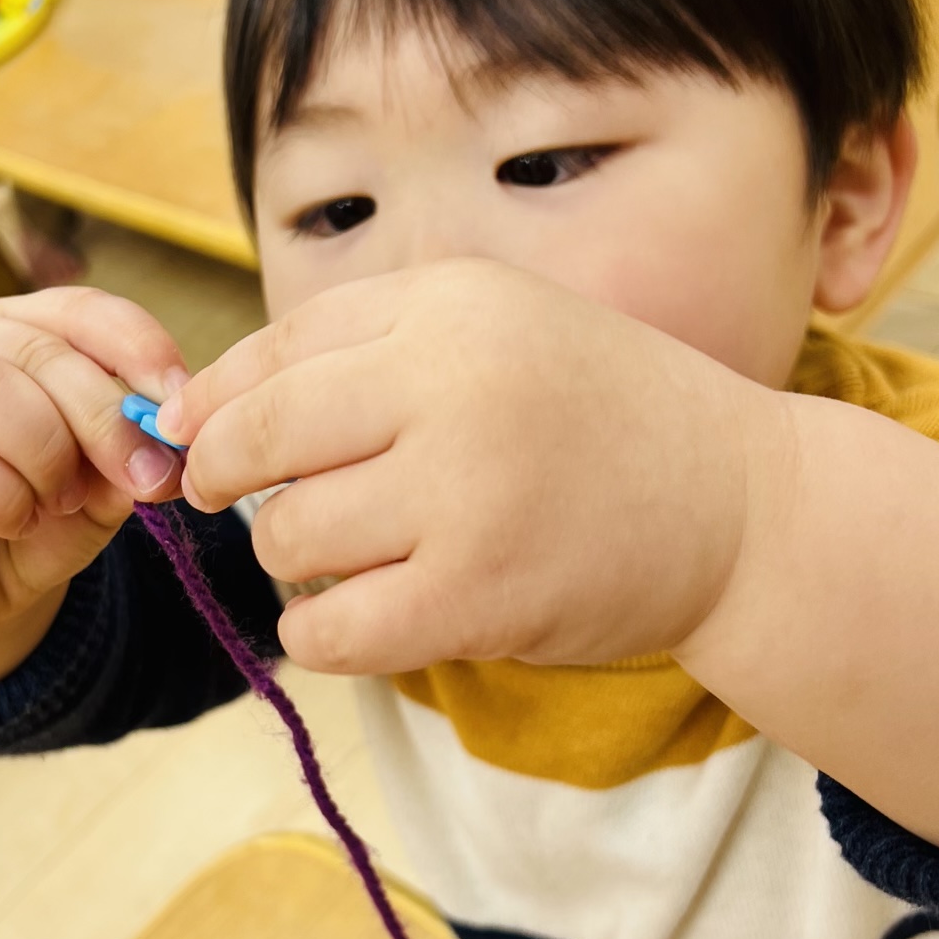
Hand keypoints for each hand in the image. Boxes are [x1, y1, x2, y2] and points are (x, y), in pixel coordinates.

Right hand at [0, 289, 188, 685]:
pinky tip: (16, 521)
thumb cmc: (32, 519)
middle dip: (103, 415)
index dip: (138, 347)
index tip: (181, 403)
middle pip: (35, 348)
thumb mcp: (99, 485)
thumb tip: (163, 444)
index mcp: (13, 332)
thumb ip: (127, 455)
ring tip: (61, 500)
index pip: (79, 309)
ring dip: (43, 452)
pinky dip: (0, 497)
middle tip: (141, 477)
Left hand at [161, 261, 765, 674]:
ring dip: (293, 558)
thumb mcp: (503, 329)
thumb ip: (372, 348)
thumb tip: (202, 407)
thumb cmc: (608, 417)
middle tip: (231, 501)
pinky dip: (321, 632)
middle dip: (223, 477)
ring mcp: (464, 494)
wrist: (745, 509)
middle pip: (263, 437)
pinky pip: (331, 630)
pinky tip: (356, 616)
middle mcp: (452, 385)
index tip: (193, 436)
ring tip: (348, 555)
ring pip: (289, 539)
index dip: (216, 398)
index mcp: (452, 305)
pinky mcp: (477, 597)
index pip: (278, 346)